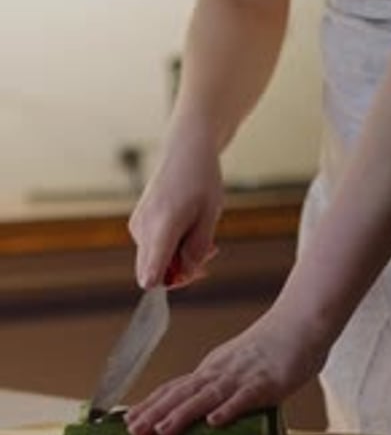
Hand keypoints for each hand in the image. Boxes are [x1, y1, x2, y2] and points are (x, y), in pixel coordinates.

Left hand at [126, 302, 329, 434]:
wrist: (301, 321)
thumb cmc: (275, 347)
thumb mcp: (239, 365)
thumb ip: (222, 385)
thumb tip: (205, 410)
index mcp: (213, 368)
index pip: (175, 388)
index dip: (151, 404)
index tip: (129, 419)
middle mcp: (221, 371)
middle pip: (183, 393)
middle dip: (156, 413)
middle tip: (132, 431)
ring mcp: (242, 375)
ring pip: (207, 396)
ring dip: (183, 414)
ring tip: (162, 430)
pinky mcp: (266, 381)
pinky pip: (245, 397)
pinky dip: (228, 409)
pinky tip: (214, 422)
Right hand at [129, 125, 222, 287]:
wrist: (185, 152)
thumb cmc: (201, 180)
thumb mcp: (210, 216)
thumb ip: (198, 248)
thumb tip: (187, 274)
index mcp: (162, 228)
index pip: (151, 276)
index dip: (174, 283)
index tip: (198, 270)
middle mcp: (143, 230)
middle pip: (153, 274)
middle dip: (182, 271)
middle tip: (209, 252)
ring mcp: (137, 226)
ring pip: (156, 261)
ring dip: (180, 257)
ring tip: (203, 236)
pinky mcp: (137, 224)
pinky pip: (153, 249)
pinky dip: (172, 247)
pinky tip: (188, 230)